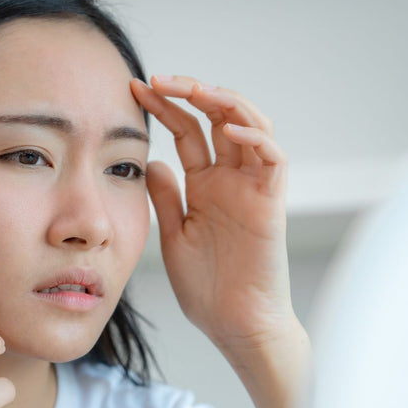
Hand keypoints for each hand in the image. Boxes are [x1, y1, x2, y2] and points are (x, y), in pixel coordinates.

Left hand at [130, 75, 297, 356]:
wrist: (235, 328)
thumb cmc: (208, 290)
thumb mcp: (173, 236)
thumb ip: (166, 198)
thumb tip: (151, 161)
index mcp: (206, 186)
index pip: (188, 132)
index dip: (164, 107)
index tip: (134, 88)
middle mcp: (231, 180)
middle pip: (219, 118)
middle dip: (191, 92)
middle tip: (158, 80)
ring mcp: (253, 189)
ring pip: (251, 126)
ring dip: (225, 102)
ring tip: (194, 91)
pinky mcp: (272, 205)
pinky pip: (273, 159)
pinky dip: (255, 138)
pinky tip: (228, 129)